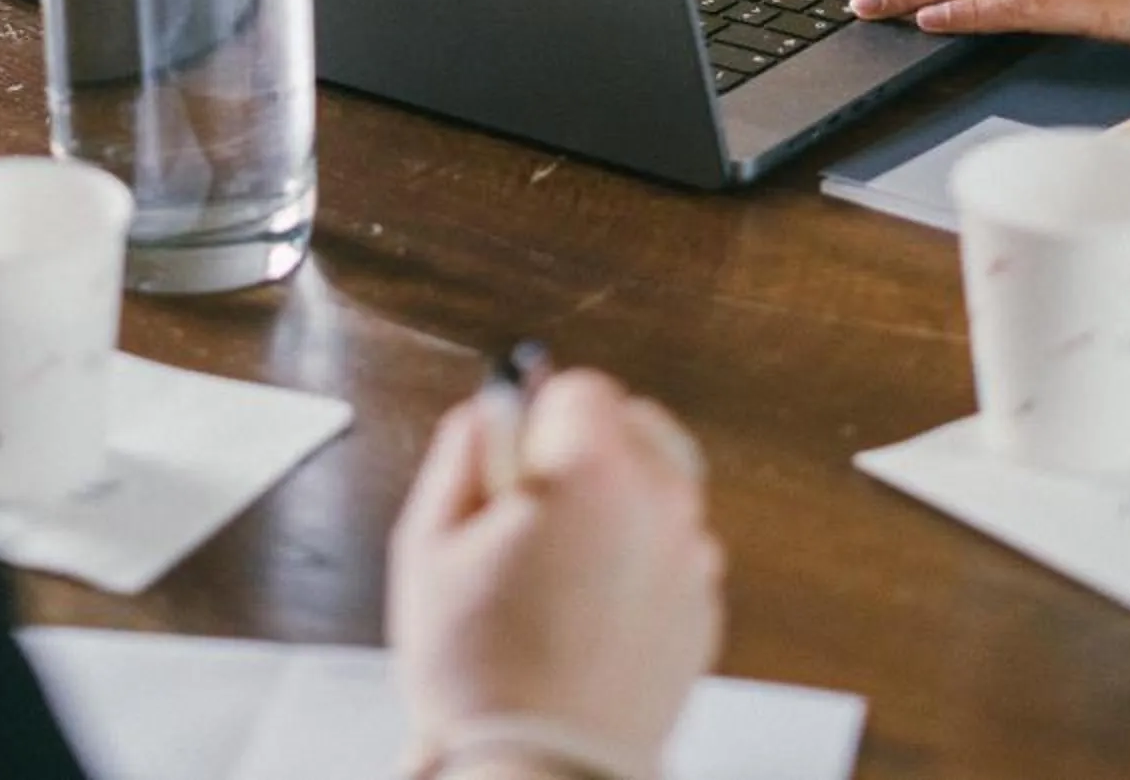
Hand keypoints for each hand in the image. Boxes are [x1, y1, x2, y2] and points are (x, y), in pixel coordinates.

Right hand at [388, 369, 723, 773]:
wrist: (541, 769)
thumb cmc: (481, 672)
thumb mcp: (427, 544)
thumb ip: (461, 452)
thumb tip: (487, 410)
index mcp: (593, 470)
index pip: (581, 387)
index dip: (536, 415)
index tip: (512, 459)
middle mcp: (659, 502)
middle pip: (635, 428)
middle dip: (585, 451)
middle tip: (532, 512)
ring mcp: (690, 558)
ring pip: (657, 489)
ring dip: (616, 505)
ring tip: (557, 570)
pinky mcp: (701, 608)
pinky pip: (670, 551)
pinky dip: (638, 561)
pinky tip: (586, 608)